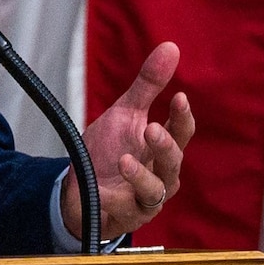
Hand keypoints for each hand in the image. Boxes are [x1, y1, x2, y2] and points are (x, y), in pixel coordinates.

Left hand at [59, 43, 194, 242]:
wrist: (81, 190)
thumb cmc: (108, 151)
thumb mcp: (124, 114)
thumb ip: (147, 85)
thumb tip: (171, 47)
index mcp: (162, 147)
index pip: (182, 132)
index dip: (182, 116)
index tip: (179, 97)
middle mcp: (162, 174)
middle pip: (173, 162)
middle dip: (164, 146)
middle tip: (150, 130)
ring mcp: (147, 199)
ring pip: (156, 190)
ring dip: (141, 175)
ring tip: (124, 160)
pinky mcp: (129, 218)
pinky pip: (127, 211)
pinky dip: (114, 199)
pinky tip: (101, 188)